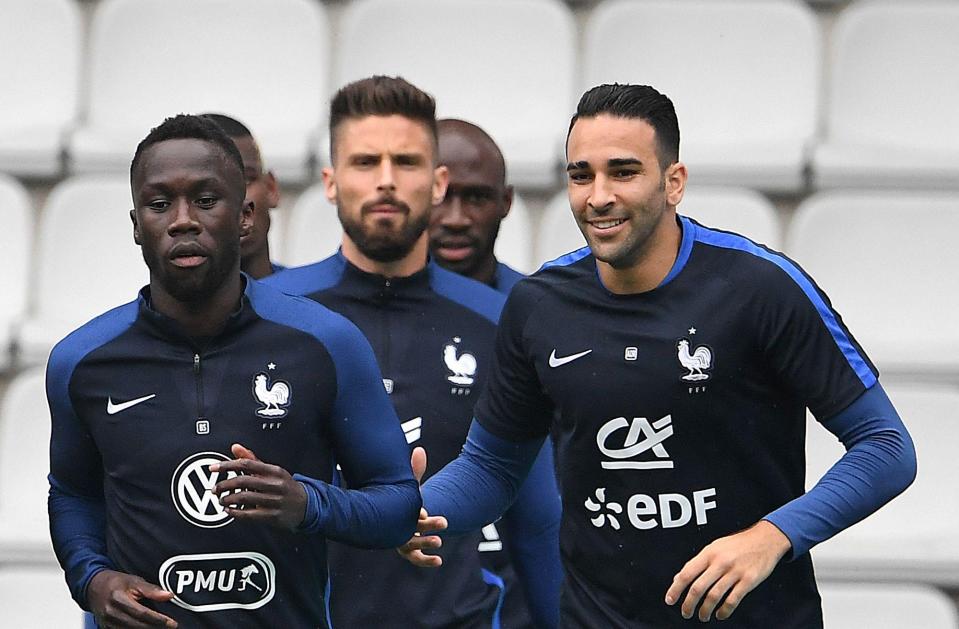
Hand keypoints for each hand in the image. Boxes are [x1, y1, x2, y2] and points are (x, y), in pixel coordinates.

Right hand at [87, 569, 176, 627]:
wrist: (93, 587)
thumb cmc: (115, 582)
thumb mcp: (134, 581)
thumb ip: (151, 589)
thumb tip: (169, 595)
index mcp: (119, 599)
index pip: (142, 613)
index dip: (159, 619)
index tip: (172, 623)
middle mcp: (111, 613)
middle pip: (137, 625)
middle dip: (155, 627)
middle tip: (170, 627)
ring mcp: (107, 622)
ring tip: (160, 628)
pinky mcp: (106, 628)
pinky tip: (147, 627)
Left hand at [210, 443, 306, 531]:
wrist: (307, 506)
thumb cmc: (285, 487)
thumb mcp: (272, 471)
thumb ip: (252, 459)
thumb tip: (235, 447)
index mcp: (274, 471)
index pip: (247, 464)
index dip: (227, 465)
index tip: (213, 468)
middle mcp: (275, 484)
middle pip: (243, 480)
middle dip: (224, 485)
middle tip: (215, 489)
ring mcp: (274, 500)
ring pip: (245, 497)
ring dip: (228, 499)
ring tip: (221, 500)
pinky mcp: (273, 516)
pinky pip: (249, 514)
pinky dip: (235, 513)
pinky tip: (229, 511)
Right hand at [396, 447, 447, 567]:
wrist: (395, 513)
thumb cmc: (400, 498)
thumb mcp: (408, 485)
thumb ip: (415, 470)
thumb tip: (420, 450)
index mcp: (396, 511)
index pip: (405, 513)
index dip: (416, 513)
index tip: (424, 512)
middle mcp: (396, 527)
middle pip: (409, 529)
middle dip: (426, 527)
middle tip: (443, 522)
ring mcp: (402, 540)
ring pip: (412, 546)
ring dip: (425, 544)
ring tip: (440, 542)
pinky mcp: (409, 550)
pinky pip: (416, 558)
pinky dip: (426, 561)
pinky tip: (439, 561)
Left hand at [665, 520, 790, 621]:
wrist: (765, 539)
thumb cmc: (738, 544)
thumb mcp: (714, 547)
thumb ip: (697, 563)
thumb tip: (679, 578)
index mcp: (709, 553)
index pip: (687, 573)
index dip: (676, 588)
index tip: (670, 600)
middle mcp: (720, 562)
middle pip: (698, 587)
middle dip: (689, 604)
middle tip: (686, 613)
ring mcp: (735, 572)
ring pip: (714, 596)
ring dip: (705, 610)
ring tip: (702, 616)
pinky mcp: (749, 580)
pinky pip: (733, 600)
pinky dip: (724, 610)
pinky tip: (720, 614)